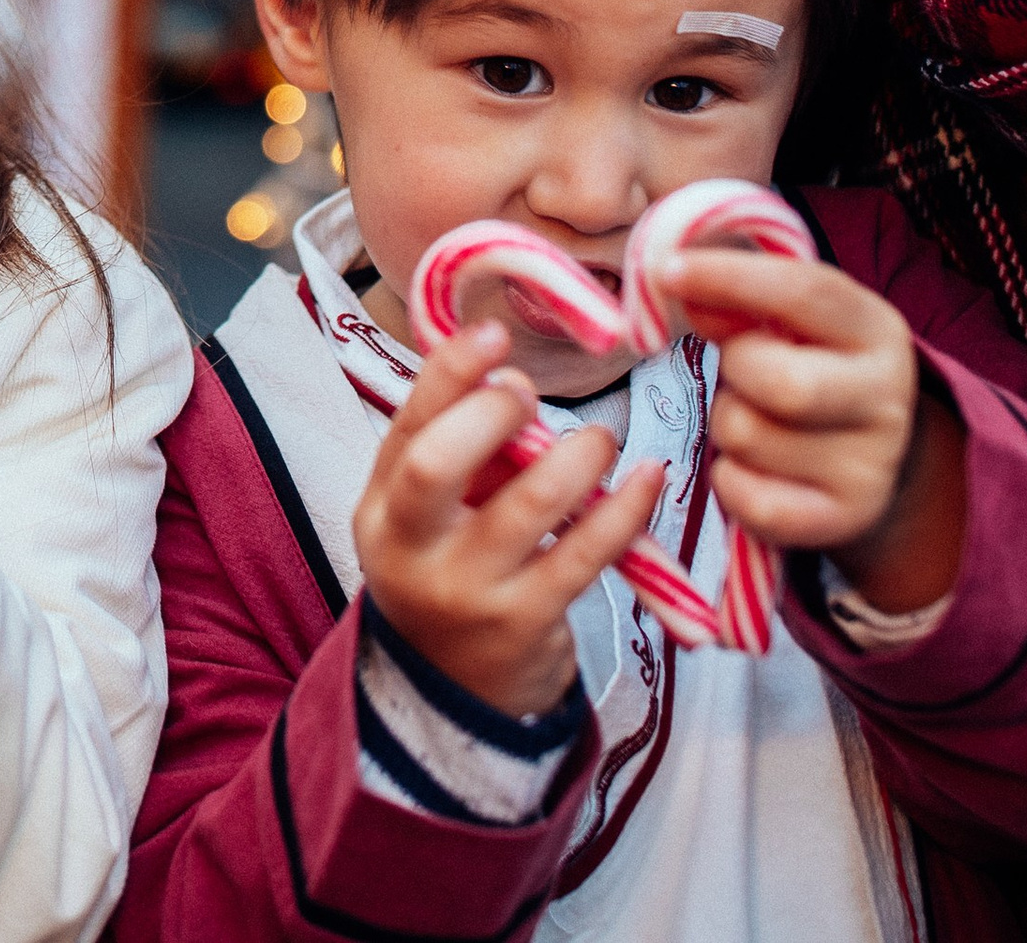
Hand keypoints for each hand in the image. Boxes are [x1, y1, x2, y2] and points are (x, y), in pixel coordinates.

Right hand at [355, 319, 665, 718]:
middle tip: (531, 395)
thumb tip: (510, 377)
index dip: (448, 371)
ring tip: (602, 440)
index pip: (406, 424)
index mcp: (379, 506)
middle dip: (490, 413)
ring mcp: (468, 591)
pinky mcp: (527, 625)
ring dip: (574, 457)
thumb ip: (457, 452)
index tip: (494, 333)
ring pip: (526, 507)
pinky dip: (625, 510)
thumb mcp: (427, 517)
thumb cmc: (450, 572)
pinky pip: (586, 555)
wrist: (456, 694)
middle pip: (435, 465)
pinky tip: (647, 480)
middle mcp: (410, 549)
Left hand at [664, 250, 964, 613]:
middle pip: (781, 383)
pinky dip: (729, 480)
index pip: (805, 293)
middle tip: (740, 369)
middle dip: (735, 369)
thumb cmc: (804, 363)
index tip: (667, 271)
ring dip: (725, 422)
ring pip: (749, 437)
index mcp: (876, 330)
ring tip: (754, 416)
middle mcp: (888, 399)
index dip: (729, 278)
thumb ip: (731, 300)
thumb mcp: (782, 320)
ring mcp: (871, 467)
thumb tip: (676, 284)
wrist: (861, 454)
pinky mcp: (843, 519)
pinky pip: (750, 499)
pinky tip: (750, 465)